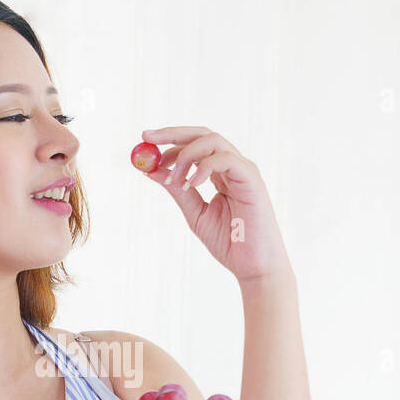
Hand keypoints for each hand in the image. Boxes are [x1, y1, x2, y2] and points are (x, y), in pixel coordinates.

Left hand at [139, 125, 290, 284]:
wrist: (253, 266)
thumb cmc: (229, 244)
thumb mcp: (195, 214)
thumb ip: (177, 191)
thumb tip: (151, 171)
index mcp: (220, 174)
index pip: (194, 145)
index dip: (169, 142)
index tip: (145, 143)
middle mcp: (233, 167)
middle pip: (202, 135)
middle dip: (172, 133)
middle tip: (147, 137)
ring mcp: (244, 171)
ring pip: (213, 141)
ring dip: (186, 154)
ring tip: (173, 178)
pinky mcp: (252, 180)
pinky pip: (226, 160)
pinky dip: (204, 166)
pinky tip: (191, 184)